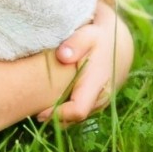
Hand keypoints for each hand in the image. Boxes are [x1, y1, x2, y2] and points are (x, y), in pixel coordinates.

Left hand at [37, 0, 133, 126]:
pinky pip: (82, 110)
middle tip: (32, 110)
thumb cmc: (99, 36)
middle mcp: (101, 96)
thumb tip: (63, 56)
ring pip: (79, 116)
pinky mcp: (99, 99)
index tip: (40, 112)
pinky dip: (67, 111)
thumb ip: (76, 43)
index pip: (79, 109)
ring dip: (61, 116)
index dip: (59, 115)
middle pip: (76, 118)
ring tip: (38, 108)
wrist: (120, 41)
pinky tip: (51, 104)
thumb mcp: (89, 34)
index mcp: (97, 83)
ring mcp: (101, 100)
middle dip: (55, 118)